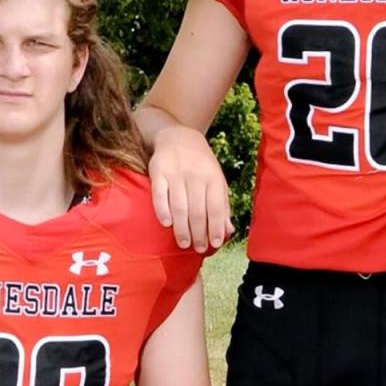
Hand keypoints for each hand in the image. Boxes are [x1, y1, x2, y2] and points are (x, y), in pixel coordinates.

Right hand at [148, 125, 233, 253]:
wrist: (177, 136)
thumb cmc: (200, 164)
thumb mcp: (216, 180)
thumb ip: (222, 205)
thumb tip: (228, 231)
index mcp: (213, 177)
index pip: (216, 207)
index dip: (216, 227)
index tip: (215, 244)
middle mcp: (195, 174)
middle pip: (198, 210)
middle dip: (199, 233)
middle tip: (198, 249)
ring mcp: (176, 172)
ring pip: (180, 206)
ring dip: (182, 228)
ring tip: (184, 244)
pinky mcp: (157, 170)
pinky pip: (159, 194)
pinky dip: (163, 210)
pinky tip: (167, 224)